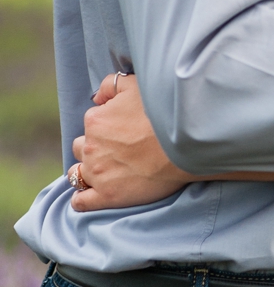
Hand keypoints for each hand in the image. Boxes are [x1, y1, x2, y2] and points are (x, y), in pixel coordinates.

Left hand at [69, 69, 184, 210]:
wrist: (183, 145)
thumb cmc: (162, 113)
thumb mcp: (134, 85)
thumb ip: (110, 85)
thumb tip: (97, 97)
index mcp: (95, 121)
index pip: (91, 125)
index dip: (105, 129)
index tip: (123, 133)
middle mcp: (90, 147)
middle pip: (82, 148)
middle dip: (94, 150)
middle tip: (117, 153)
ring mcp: (96, 173)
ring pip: (77, 174)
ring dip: (85, 173)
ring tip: (103, 175)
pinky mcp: (107, 195)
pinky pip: (82, 201)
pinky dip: (81, 200)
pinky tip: (86, 198)